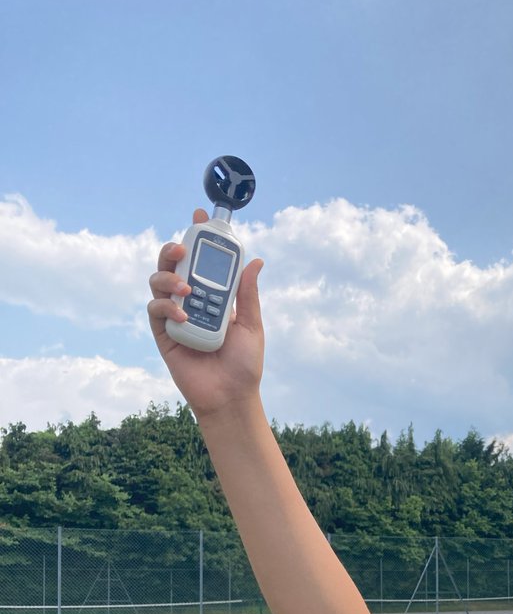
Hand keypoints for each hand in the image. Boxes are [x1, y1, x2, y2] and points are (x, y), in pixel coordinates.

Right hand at [147, 209, 264, 419]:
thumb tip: (256, 261)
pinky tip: (183, 315)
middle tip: (183, 246)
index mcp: (212, 296)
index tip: (200, 216)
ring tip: (186, 288)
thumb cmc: (244, 364)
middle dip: (173, 249)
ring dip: (168, 277)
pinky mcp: (164, 334)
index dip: (198, 238)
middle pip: (173, 265)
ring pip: (158, 282)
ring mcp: (175, 316)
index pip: (202, 260)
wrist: (231, 397)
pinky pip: (156, 310)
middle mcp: (191, 301)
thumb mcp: (251, 325)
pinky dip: (167, 307)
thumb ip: (248, 294)